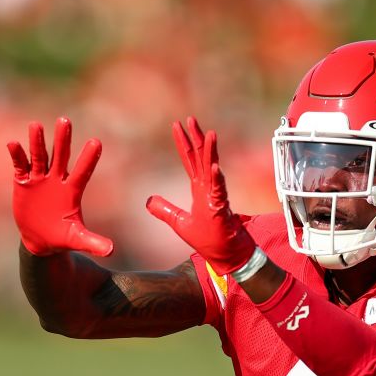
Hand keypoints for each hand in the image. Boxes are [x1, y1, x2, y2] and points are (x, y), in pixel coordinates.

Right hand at [9, 117, 113, 256]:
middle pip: (60, 156)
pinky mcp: (23, 182)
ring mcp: (40, 179)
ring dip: (37, 142)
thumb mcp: (76, 239)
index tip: (96, 142)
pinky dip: (17, 156)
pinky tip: (13, 144)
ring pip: (39, 157)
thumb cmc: (61, 237)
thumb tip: (111, 251)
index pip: (82, 172)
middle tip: (65, 121)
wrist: (40, 239)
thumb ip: (92, 242)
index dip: (88, 158)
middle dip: (62, 140)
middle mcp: (57, 180)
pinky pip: (20, 166)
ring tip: (36, 125)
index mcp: (72, 190)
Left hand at [146, 117, 255, 274]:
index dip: (183, 143)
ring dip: (210, 152)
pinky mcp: (221, 210)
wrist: (227, 256)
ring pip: (212, 169)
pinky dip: (216, 179)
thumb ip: (165, 211)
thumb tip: (148, 201)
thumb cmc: (209, 240)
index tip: (177, 126)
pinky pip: (219, 192)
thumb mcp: (179, 224)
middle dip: (195, 138)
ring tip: (208, 133)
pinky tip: (214, 167)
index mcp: (199, 189)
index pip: (189, 161)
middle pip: (201, 158)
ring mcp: (217, 198)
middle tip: (190, 119)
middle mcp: (209, 189)